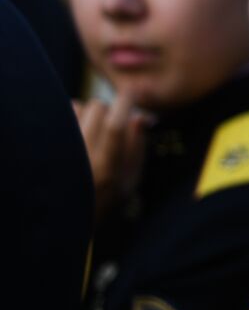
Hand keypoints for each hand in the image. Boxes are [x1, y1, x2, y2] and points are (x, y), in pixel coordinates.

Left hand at [74, 91, 149, 220]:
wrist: (63, 218)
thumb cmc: (104, 199)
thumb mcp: (131, 181)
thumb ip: (138, 148)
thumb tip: (140, 116)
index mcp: (106, 169)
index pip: (116, 126)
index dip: (126, 103)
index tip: (133, 91)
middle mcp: (81, 158)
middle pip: (98, 108)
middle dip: (110, 109)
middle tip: (113, 122)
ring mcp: (62, 151)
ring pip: (79, 107)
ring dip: (91, 112)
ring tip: (94, 128)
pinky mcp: (48, 145)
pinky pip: (62, 114)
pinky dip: (74, 115)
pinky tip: (77, 129)